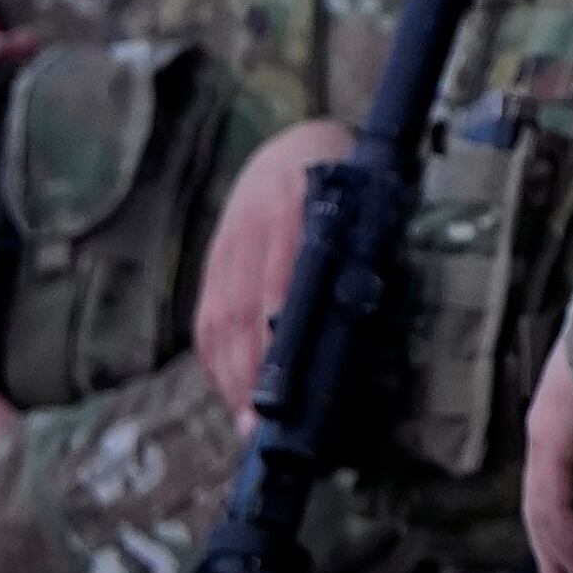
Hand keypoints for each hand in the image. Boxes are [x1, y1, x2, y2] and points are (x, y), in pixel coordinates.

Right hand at [192, 119, 354, 411]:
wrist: (292, 149)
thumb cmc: (348, 187)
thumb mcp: (364, 203)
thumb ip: (363, 251)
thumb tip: (366, 316)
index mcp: (297, 202)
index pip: (281, 269)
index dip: (276, 321)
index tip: (283, 370)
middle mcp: (253, 223)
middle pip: (242, 305)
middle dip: (251, 369)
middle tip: (263, 423)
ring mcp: (227, 243)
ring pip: (219, 315)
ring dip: (230, 375)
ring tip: (246, 422)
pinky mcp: (213, 260)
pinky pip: (206, 315)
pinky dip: (216, 359)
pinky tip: (230, 393)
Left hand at [522, 340, 572, 572]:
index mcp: (561, 430)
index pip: (555, 499)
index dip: (563, 542)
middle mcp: (545, 440)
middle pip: (543, 522)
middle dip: (558, 569)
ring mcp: (544, 442)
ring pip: (548, 524)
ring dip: (572, 565)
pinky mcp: (550, 445)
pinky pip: (558, 509)